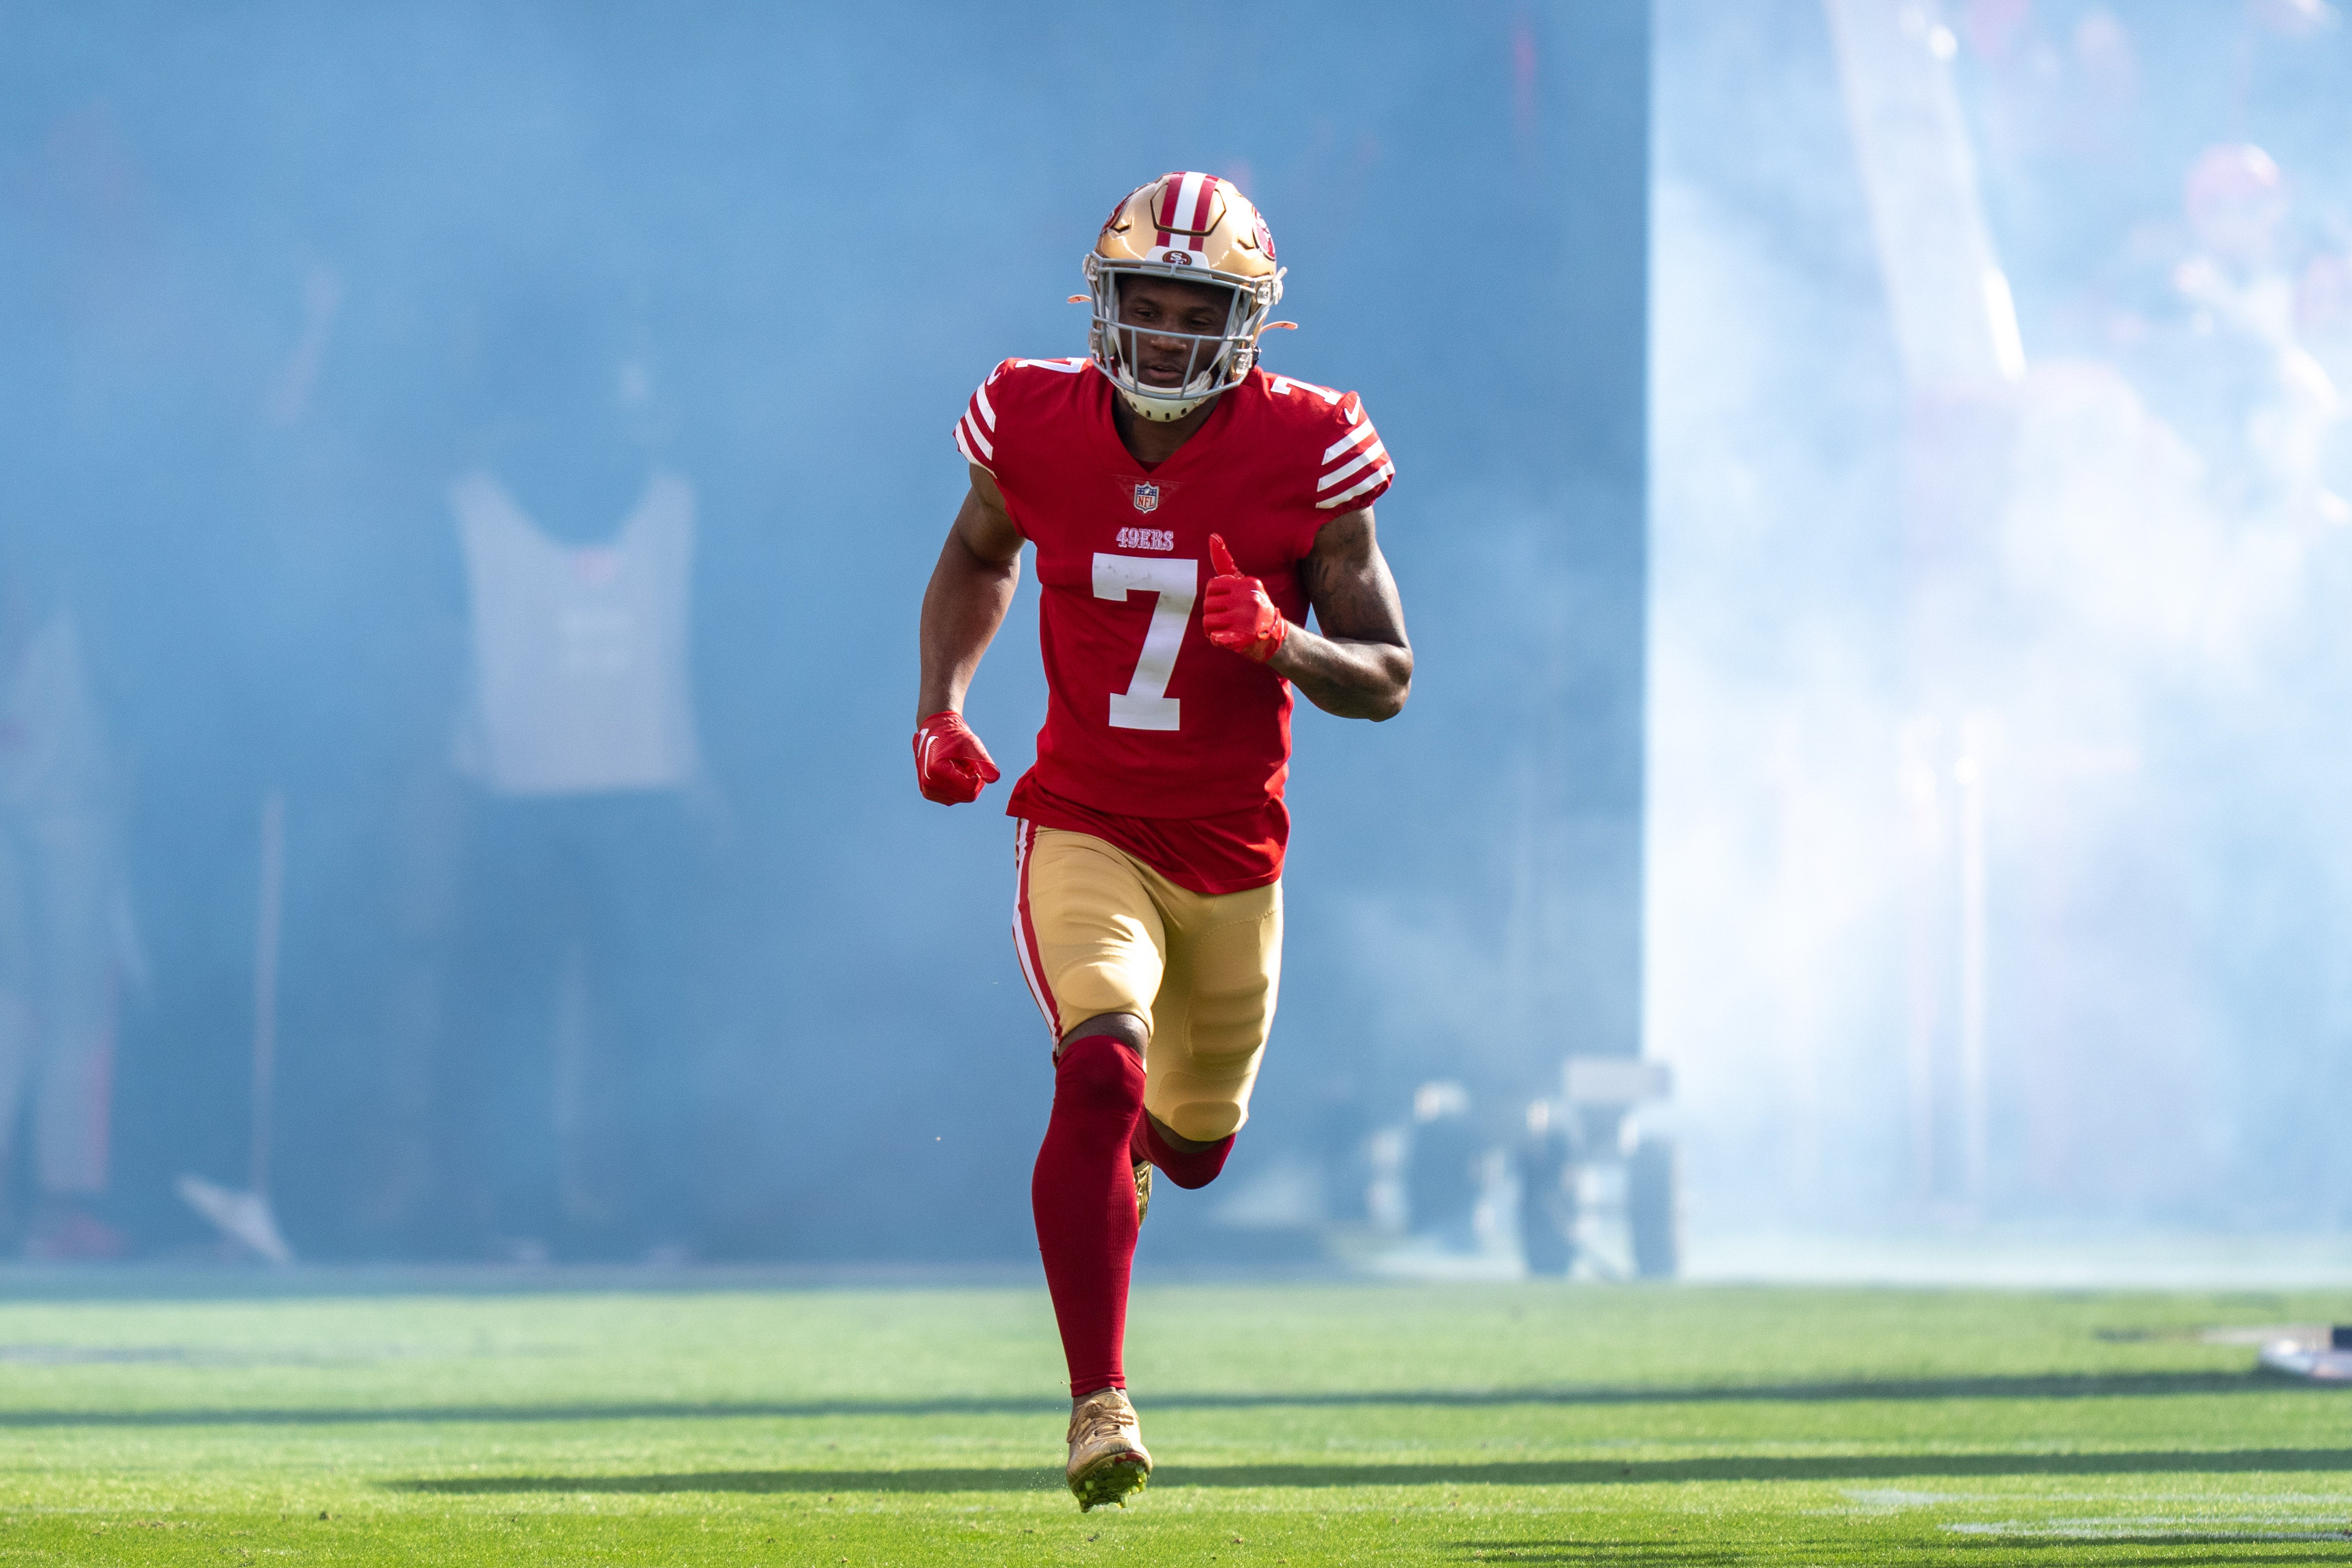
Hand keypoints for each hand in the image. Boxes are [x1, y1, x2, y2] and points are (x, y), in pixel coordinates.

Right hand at [913, 710, 1000, 803]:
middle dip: (971, 779)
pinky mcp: (930, 794)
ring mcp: (929, 792)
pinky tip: (951, 771)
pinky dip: (958, 786)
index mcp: (936, 771)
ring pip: (962, 797)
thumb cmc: (953, 736)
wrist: (935, 733)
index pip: (971, 789)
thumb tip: (994, 778)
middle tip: (965, 762)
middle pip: (968, 795)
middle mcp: (929, 785)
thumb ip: (983, 761)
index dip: (977, 775)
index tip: (971, 761)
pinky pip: (954, 797)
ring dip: (965, 782)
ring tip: (956, 765)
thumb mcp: (971, 744)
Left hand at [1203, 534, 1288, 662]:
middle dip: (1212, 614)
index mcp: (1245, 584)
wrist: (1274, 634)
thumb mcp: (1243, 582)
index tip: (1224, 602)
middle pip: (1207, 605)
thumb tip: (1212, 536)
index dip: (1213, 596)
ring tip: (1225, 629)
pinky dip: (1217, 639)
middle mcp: (1247, 599)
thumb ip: (1225, 562)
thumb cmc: (1253, 604)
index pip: (1212, 586)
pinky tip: (1223, 638)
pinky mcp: (1244, 638)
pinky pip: (1218, 637)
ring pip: (1208, 622)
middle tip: (1225, 619)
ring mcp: (1246, 620)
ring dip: (1212, 629)